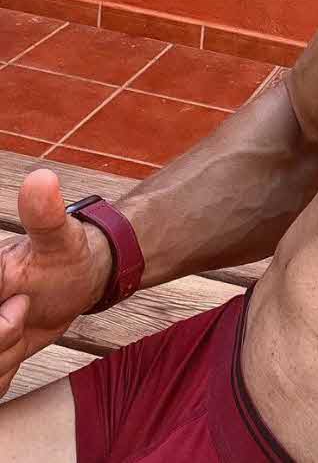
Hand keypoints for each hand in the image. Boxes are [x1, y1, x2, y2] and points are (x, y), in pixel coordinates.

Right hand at [0, 169, 112, 397]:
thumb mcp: (59, 235)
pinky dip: (6, 370)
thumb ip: (45, 214)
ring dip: (7, 354)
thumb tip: (42, 180)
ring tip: (25, 317)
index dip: (2, 318)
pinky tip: (20, 342)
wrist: (78, 278)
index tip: (21, 298)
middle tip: (26, 307)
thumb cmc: (65, 254)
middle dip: (2, 336)